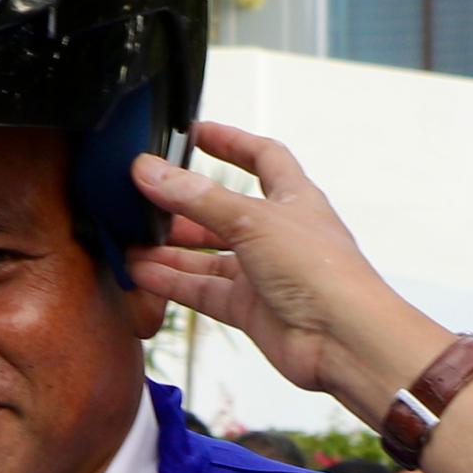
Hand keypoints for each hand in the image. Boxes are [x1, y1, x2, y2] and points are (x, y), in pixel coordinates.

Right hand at [129, 121, 453, 421]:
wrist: (344, 340)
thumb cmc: (322, 272)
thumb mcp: (253, 221)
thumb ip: (198, 198)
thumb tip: (150, 171)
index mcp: (292, 199)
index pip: (262, 158)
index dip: (231, 142)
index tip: (195, 133)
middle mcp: (277, 234)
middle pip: (222, 211)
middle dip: (183, 205)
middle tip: (142, 195)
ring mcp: (263, 274)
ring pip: (207, 255)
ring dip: (169, 248)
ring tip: (128, 239)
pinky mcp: (251, 310)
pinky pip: (203, 291)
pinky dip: (172, 282)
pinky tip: (141, 273)